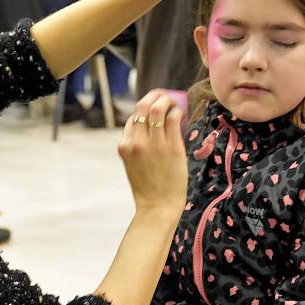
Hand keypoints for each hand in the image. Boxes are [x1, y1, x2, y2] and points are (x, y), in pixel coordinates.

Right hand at [118, 90, 187, 216]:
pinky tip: (181, 114)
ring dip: (166, 100)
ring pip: (157, 108)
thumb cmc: (148, 189)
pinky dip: (177, 112)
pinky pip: (173, 119)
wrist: (157, 207)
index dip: (144, 110)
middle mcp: (136, 141)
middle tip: (163, 96)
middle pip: (142, 106)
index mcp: (124, 146)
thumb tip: (152, 127)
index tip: (153, 109)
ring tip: (173, 102)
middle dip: (153, 96)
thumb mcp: (133, 164)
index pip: (132, 118)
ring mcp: (153, 143)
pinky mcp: (171, 147)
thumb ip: (137, 146)